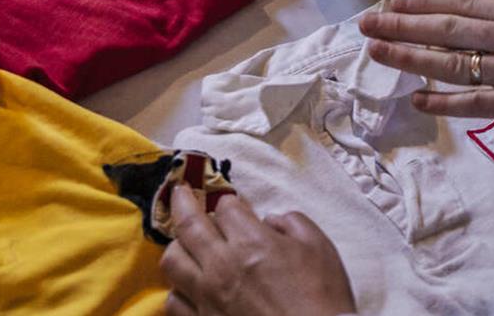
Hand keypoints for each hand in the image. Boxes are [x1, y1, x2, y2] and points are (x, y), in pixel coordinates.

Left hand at [161, 186, 355, 315]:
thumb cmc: (321, 298)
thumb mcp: (319, 248)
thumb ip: (293, 223)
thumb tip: (271, 220)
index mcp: (251, 243)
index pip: (226, 207)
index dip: (231, 202)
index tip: (235, 206)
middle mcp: (221, 266)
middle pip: (188, 224)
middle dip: (183, 201)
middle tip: (180, 192)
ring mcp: (207, 296)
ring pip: (172, 260)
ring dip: (177, 245)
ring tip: (184, 242)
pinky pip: (173, 300)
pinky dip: (177, 288)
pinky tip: (188, 285)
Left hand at [359, 0, 493, 138]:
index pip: (464, 3)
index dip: (425, 2)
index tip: (396, 0)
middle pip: (446, 28)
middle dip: (401, 24)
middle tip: (366, 22)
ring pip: (450, 62)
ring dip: (409, 56)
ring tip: (376, 52)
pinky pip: (474, 103)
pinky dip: (443, 102)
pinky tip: (417, 100)